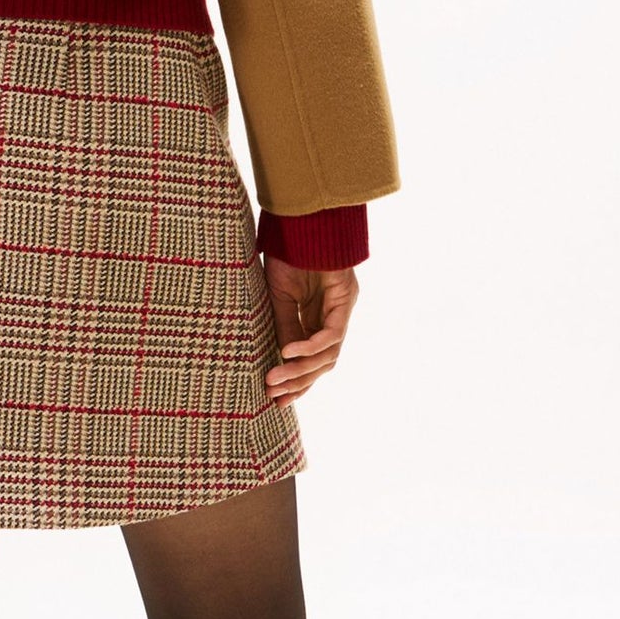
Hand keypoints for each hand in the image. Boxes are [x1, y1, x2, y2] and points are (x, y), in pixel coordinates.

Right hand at [261, 256, 357, 402]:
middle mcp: (334, 316)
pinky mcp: (344, 299)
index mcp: (317, 316)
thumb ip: (283, 327)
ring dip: (301, 370)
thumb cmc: (289, 253)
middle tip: (274, 397)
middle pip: (324, 363)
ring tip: (275, 379)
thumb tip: (280, 361)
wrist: (302, 221)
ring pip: (329, 354)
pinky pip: (330, 334)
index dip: (296, 380)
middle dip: (299, 383)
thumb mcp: (278, 298)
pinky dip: (309, 347)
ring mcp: (342, 308)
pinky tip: (287, 352)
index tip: (275, 398)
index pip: (313, 359)